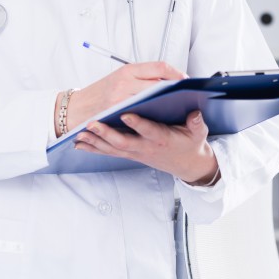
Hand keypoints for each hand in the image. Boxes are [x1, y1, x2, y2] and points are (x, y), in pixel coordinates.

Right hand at [64, 61, 185, 132]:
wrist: (75, 109)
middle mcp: (125, 83)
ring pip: (154, 100)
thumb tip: (166, 81)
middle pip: (161, 84)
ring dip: (168, 104)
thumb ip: (141, 78)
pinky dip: (154, 116)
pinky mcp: (119, 115)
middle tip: (186, 95)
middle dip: (176, 90)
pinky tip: (161, 119)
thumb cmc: (99, 94)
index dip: (177, 74)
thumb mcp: (119, 79)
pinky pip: (144, 115)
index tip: (185, 80)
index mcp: (127, 70)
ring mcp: (122, 100)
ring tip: (176, 107)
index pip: (160, 67)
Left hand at [74, 109, 218, 184]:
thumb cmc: (190, 144)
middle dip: (106, 134)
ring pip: (112, 149)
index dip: (137, 124)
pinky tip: (80, 144)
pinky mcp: (130, 154)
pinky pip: (109, 153)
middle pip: (123, 142)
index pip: (149, 131)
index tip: (126, 114)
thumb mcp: (199, 134)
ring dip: (95, 142)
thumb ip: (197, 123)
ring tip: (79, 134)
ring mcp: (136, 153)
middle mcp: (146, 147)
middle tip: (92, 124)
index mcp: (162, 138)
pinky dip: (94, 149)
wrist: (187, 165)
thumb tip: (195, 114)